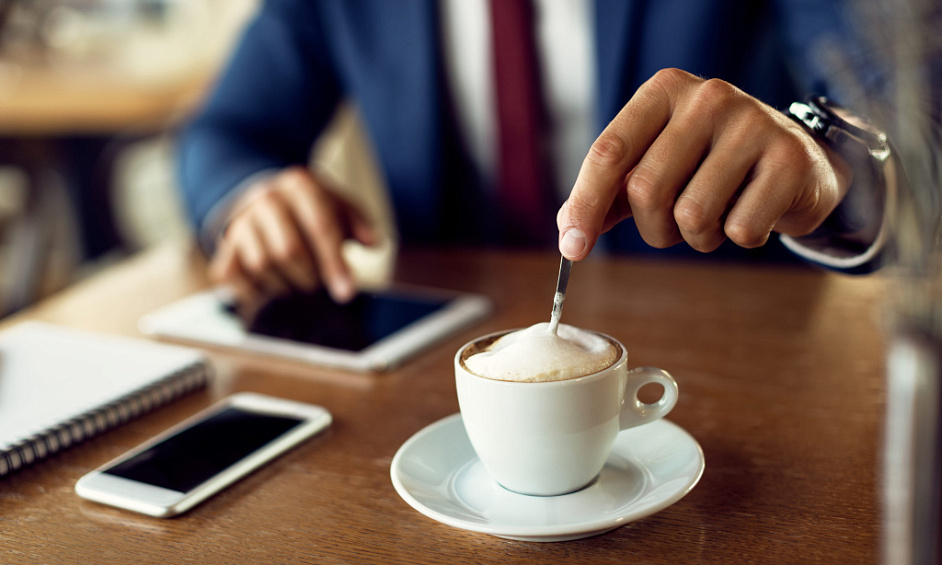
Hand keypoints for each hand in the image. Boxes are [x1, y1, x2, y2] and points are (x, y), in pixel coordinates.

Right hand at [209, 166, 376, 307]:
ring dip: (285, 284)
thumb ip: (359, 222)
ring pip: (261, 265)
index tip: (346, 292)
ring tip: (297, 280)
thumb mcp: (339, 206)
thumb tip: (373, 242)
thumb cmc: (312, 209)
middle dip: (309, 276)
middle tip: (318, 283)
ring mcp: (242, 221)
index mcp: (300, 185)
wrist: (267, 198)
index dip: (334, 263)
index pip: (320, 227)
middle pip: (288, 250)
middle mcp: (267, 199)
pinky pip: (233, 276)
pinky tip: (270, 286)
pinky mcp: (227, 245)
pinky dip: (253, 290)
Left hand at [557, 68, 852, 259]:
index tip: (573, 248)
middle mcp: (708, 97)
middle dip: (654, 228)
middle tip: (676, 225)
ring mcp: (753, 123)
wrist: (799, 160)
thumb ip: (610, 194)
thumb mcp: (657, 164)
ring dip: (698, 236)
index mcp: (664, 92)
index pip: (608, 153)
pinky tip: (753, 210)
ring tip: (719, 215)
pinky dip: (740, 237)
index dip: (585, 206)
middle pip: (646, 191)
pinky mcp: (790, 159)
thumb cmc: (712, 166)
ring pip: (692, 215)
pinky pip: (740, 230)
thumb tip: (569, 235)